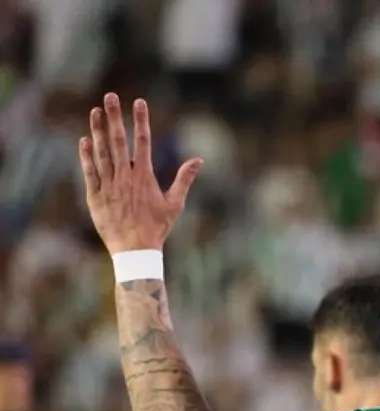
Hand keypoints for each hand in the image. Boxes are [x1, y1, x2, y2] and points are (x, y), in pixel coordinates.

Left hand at [80, 93, 202, 253]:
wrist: (135, 250)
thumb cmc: (157, 227)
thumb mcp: (175, 203)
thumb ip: (185, 179)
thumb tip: (200, 160)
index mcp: (145, 176)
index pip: (143, 141)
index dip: (141, 120)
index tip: (139, 102)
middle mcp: (125, 176)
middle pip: (119, 140)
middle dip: (115, 116)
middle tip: (110, 96)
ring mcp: (109, 185)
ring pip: (102, 152)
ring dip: (98, 130)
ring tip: (95, 112)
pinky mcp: (95, 195)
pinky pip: (89, 171)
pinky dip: (86, 155)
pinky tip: (85, 140)